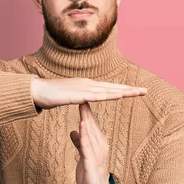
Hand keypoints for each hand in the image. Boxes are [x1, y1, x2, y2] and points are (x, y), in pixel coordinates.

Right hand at [31, 77, 146, 109]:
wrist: (37, 91)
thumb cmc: (52, 95)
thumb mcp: (71, 97)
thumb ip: (81, 97)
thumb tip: (87, 99)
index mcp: (88, 86)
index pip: (109, 88)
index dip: (124, 89)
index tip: (137, 91)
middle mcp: (88, 84)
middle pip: (112, 87)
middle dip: (129, 89)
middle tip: (145, 91)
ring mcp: (83, 88)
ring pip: (107, 90)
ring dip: (123, 91)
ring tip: (136, 92)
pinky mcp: (77, 95)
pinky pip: (95, 96)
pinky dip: (108, 95)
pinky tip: (118, 96)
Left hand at [70, 103, 109, 183]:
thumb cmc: (91, 174)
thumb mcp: (83, 155)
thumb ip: (79, 143)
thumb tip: (73, 131)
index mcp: (98, 143)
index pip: (92, 124)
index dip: (87, 111)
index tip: (81, 98)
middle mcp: (100, 146)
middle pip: (92, 126)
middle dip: (87, 111)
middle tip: (82, 95)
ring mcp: (97, 154)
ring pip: (91, 134)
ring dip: (86, 120)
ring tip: (82, 107)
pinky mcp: (92, 162)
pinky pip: (87, 147)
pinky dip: (84, 137)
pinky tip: (81, 128)